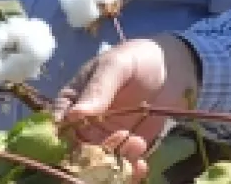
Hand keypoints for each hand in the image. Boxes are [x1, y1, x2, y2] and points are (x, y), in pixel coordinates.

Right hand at [50, 35, 199, 181]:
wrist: (171, 67)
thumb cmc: (137, 59)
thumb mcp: (116, 66)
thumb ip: (98, 88)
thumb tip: (73, 115)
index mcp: (72, 101)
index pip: (59, 124)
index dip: (65, 135)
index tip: (84, 135)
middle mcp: (84, 124)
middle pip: (77, 149)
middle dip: (94, 152)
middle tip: (120, 137)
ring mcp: (105, 137)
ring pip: (100, 161)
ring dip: (116, 159)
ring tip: (137, 142)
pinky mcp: (126, 147)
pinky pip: (122, 165)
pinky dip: (129, 170)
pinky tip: (140, 166)